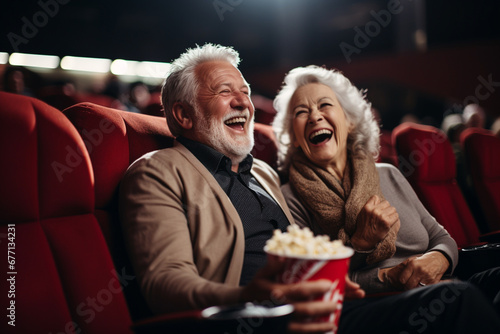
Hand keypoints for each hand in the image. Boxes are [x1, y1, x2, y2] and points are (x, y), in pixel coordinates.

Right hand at [241, 256, 363, 332]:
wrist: (242, 307)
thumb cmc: (256, 288)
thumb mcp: (261, 274)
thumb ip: (273, 265)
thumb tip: (285, 256)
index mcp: (276, 292)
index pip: (301, 291)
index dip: (317, 288)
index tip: (330, 285)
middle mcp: (280, 309)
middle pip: (306, 310)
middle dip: (324, 307)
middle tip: (336, 303)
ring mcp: (280, 322)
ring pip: (304, 327)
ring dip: (321, 325)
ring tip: (333, 322)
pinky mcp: (281, 331)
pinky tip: (321, 333)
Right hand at [351, 195, 400, 250]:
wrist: (364, 239)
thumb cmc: (364, 227)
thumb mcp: (362, 214)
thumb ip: (369, 206)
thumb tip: (379, 200)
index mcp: (367, 207)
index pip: (376, 197)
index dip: (378, 203)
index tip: (378, 209)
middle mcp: (374, 210)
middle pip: (386, 203)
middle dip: (386, 209)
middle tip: (384, 216)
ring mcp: (380, 216)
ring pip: (393, 209)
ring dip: (391, 214)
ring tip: (387, 219)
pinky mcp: (386, 222)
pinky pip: (396, 216)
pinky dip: (395, 219)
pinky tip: (390, 223)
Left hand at [381, 252, 449, 289]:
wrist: (439, 259)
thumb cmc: (423, 260)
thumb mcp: (412, 260)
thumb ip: (403, 267)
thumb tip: (391, 275)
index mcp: (412, 264)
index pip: (402, 279)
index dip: (402, 282)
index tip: (403, 283)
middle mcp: (419, 270)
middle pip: (408, 285)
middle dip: (407, 287)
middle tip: (408, 286)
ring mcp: (427, 276)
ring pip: (416, 288)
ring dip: (415, 288)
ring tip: (415, 285)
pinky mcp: (433, 281)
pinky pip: (425, 289)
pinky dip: (423, 289)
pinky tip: (423, 285)